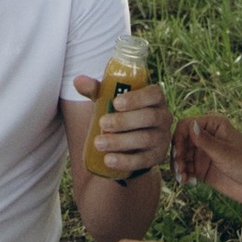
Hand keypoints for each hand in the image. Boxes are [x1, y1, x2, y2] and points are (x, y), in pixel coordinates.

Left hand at [72, 71, 174, 185]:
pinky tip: (108, 160)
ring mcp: (162, 138)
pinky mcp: (156, 157)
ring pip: (145, 139)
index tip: (116, 103)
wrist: (131, 143)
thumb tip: (78, 80)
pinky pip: (143, 160)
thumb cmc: (121, 113)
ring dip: (120, 141)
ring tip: (98, 143)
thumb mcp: (110, 101)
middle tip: (102, 123)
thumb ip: (97, 90)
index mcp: (155, 99)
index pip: (154, 94)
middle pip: (149, 117)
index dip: (137, 98)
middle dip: (124, 121)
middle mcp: (163, 117)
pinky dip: (125, 161)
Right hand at [173, 110, 241, 203]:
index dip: (179, 137)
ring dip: (178, 166)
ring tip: (181, 177)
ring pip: (181, 156)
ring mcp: (204, 153)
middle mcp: (206, 137)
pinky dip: (183, 174)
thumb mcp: (225, 153)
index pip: (187, 125)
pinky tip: (186, 182)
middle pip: (181, 141)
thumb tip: (191, 125)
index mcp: (214, 125)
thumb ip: (206, 141)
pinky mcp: (202, 169)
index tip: (179, 153)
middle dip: (177, 154)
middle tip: (179, 167)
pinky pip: (186, 169)